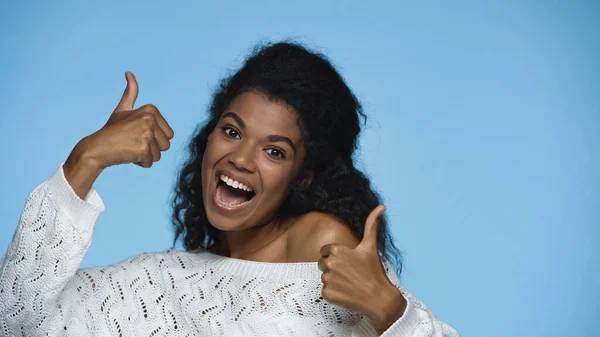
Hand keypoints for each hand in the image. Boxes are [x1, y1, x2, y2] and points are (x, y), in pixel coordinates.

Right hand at [81, 72, 174, 168]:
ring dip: (146, 157)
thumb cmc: (112, 130)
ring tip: (131, 148)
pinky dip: (140, 163)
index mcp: (151, 110)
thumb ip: (131, 93)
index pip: (169, 134)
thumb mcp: (123, 109)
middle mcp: (150, 119)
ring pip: (159, 155)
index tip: (137, 134)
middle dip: (152, 149)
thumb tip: (129, 73)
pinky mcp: (143, 148)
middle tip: (134, 143)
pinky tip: (128, 155)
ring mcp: (147, 134)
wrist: (97, 147)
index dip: (154, 139)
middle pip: (166, 145)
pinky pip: (150, 162)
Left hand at [318, 205, 406, 333]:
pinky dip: (334, 292)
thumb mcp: (371, 246)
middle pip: (323, 263)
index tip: (348, 262)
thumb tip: (381, 207)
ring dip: (334, 280)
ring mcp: (327, 279)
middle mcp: (329, 263)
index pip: (325, 251)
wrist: (378, 298)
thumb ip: (371, 224)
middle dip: (333, 267)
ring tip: (349, 283)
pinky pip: (325, 290)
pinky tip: (346, 292)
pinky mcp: (327, 293)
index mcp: (337, 250)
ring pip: (324, 277)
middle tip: (349, 273)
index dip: (336, 256)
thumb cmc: (374, 271)